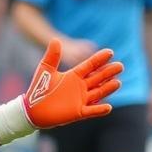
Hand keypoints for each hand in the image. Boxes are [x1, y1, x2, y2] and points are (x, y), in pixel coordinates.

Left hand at [0, 38, 122, 144]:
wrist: (32, 109)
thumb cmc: (38, 89)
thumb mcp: (45, 70)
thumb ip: (52, 56)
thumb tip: (55, 39)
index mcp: (74, 75)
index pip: (90, 65)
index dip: (100, 59)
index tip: (110, 52)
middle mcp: (80, 87)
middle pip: (98, 78)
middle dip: (108, 72)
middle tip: (120, 66)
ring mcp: (81, 99)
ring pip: (98, 93)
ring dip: (108, 88)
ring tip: (117, 82)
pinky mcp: (78, 112)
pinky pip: (91, 111)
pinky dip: (100, 110)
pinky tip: (108, 107)